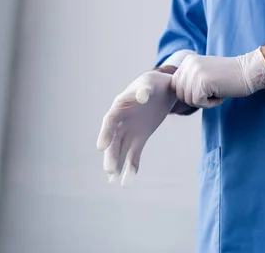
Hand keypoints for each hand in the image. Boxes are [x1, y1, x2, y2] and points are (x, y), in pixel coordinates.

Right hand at [96, 71, 175, 185]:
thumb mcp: (152, 83)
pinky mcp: (140, 138)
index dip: (105, 133)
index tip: (101, 147)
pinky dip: (131, 167)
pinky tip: (127, 182)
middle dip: (111, 155)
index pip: (110, 120)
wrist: (163, 90)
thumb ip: (146, 90)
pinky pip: (133, 154)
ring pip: (120, 149)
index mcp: (120, 105)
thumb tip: (142, 96)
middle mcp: (121, 120)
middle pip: (113, 139)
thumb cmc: (154, 84)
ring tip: (113, 180)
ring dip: (117, 164)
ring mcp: (129, 130)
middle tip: (109, 170)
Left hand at [170, 48, 264, 108]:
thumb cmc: (228, 77)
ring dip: (204, 102)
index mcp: (187, 61)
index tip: (206, 89)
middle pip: (180, 94)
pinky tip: (220, 95)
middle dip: (196, 99)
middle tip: (213, 91)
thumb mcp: (203, 73)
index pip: (175, 86)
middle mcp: (188, 64)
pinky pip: (198, 103)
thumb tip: (176, 94)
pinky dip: (210, 104)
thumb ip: (189, 80)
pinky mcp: (203, 81)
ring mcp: (195, 72)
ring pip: (189, 100)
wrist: (249, 71)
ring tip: (217, 91)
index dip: (189, 94)